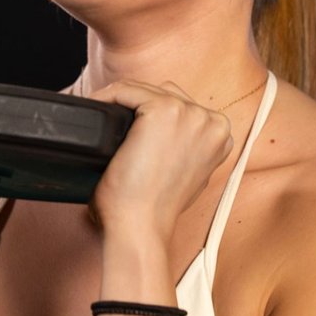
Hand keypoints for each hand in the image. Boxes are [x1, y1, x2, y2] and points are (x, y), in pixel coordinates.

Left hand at [86, 80, 234, 242]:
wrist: (142, 225)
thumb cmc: (156, 209)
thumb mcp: (184, 176)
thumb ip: (184, 151)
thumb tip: (162, 138)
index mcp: (220, 136)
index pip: (182, 107)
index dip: (150, 114)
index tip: (127, 124)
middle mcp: (212, 121)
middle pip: (166, 94)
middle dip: (137, 105)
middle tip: (110, 122)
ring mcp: (190, 113)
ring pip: (145, 90)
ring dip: (122, 100)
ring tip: (101, 116)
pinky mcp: (164, 110)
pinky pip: (126, 90)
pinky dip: (106, 97)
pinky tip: (94, 110)